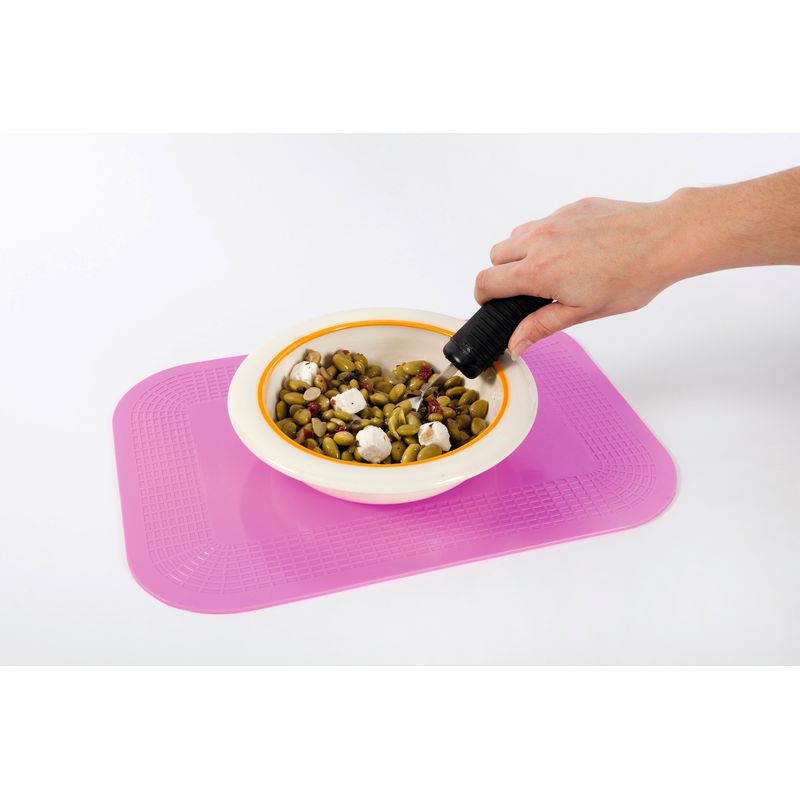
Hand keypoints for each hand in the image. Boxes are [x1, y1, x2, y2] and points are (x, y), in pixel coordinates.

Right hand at [475, 196, 685, 354]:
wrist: (663, 240)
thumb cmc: (630, 278)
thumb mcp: (583, 312)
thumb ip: (541, 326)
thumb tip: (516, 344)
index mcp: (537, 271)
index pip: (486, 281)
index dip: (483, 296)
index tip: (492, 304)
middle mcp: (539, 241)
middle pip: (495, 256)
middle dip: (501, 274)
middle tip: (524, 290)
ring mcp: (555, 220)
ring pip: (517, 236)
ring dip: (520, 254)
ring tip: (548, 270)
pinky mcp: (572, 208)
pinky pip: (544, 223)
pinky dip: (546, 239)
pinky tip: (573, 252)